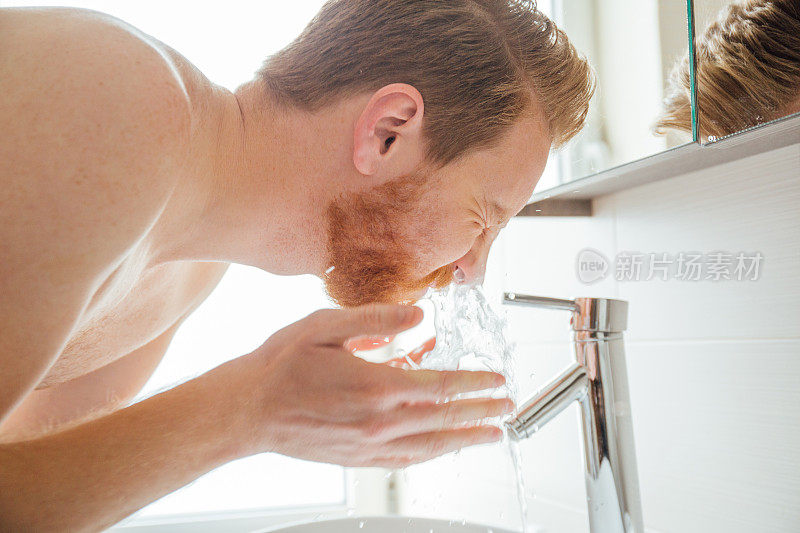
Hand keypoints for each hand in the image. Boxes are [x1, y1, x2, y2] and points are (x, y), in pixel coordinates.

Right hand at [236, 304, 511, 467]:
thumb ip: (376, 319)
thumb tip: (419, 316)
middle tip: (508, 408)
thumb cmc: (281, 366)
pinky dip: (433, 453)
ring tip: (492, 434)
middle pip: (445, 418)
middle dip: (482, 411)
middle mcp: (379, 421)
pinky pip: (407, 459)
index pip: (440, 385)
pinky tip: (445, 447)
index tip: (497, 380)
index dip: (474, 382)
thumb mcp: (326, 326)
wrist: (248, 411)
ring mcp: (370, 444)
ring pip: (432, 445)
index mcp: (376, 385)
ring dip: (466, 437)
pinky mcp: (359, 458)